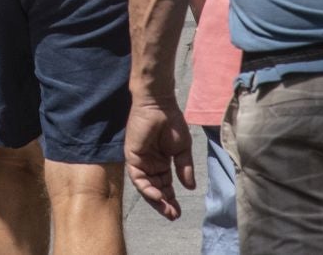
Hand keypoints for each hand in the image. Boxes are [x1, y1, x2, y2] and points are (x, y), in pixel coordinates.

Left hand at [124, 95, 195, 220]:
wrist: (160, 106)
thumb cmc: (172, 123)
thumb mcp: (182, 149)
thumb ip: (184, 168)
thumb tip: (190, 188)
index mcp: (161, 163)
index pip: (165, 186)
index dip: (171, 200)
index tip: (179, 212)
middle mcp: (149, 165)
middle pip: (155, 189)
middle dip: (164, 204)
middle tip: (173, 215)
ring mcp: (140, 161)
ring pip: (146, 187)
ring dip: (156, 200)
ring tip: (167, 210)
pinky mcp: (132, 157)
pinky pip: (138, 177)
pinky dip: (146, 188)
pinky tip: (157, 196)